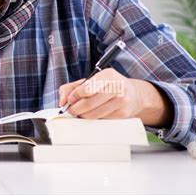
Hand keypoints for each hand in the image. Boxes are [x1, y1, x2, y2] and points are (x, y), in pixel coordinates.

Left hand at [58, 68, 172, 125]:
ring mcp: (122, 101)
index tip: (69, 100)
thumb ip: (70, 88)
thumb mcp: (90, 81)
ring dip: (83, 115)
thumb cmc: (107, 86)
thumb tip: (61, 101)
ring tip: (81, 112)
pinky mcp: (123, 115)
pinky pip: (102, 120)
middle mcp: (117, 87)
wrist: (134, 95)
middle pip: (89, 103)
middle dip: (76, 109)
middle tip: (71, 109)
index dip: (75, 96)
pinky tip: (93, 114)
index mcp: (108, 75)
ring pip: (94, 114)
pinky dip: (93, 119)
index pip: (87, 88)